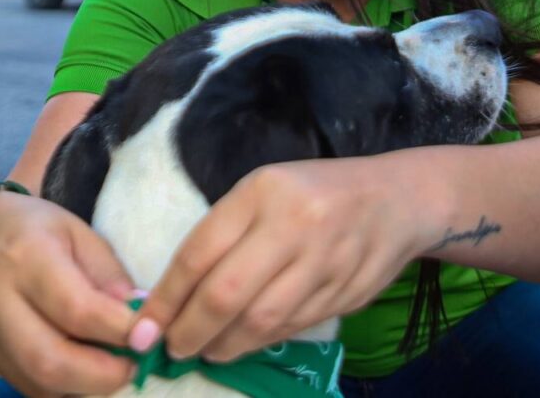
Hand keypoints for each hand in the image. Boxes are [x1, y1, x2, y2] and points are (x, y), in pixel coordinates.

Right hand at [0, 191, 137, 396]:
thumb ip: (109, 276)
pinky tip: (87, 373)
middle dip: (101, 376)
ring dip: (84, 387)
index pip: (76, 309)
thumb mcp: (81, 234)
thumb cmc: (37, 229)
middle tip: (134, 367)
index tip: (149, 337)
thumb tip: (139, 320)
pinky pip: (26, 385)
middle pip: (49, 360)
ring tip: (115, 371)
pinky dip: (64, 388)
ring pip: (36, 382)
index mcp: (27, 258)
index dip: (118, 331)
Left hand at [133, 156, 438, 362]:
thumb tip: (172, 295)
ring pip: (260, 321)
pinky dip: (260, 342)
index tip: (144, 327)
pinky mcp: (347, 292)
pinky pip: (292, 328)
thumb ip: (223, 234)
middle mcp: (296, 225)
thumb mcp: (264, 191)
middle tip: (171, 348)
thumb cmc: (315, 191)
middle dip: (189, 331)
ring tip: (205, 349)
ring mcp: (326, 262)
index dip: (166, 298)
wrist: (396, 199)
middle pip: (227, 294)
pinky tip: (244, 341)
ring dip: (223, 345)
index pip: (201, 253)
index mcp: (265, 192)